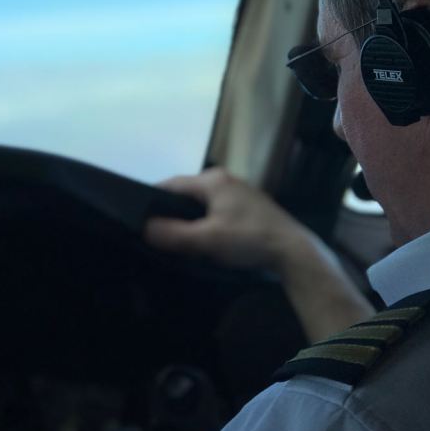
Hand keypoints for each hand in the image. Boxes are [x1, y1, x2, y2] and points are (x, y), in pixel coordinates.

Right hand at [144, 167, 309, 274]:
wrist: (293, 251)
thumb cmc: (249, 239)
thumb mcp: (207, 240)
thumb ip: (173, 234)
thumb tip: (144, 228)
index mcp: (213, 179)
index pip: (171, 185)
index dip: (151, 201)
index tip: (136, 219)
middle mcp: (224, 179)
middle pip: (185, 193)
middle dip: (169, 212)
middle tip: (153, 233)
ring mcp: (238, 192)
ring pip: (201, 204)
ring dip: (188, 219)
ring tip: (173, 239)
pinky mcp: (247, 207)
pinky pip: (215, 211)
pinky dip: (204, 223)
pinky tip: (201, 240)